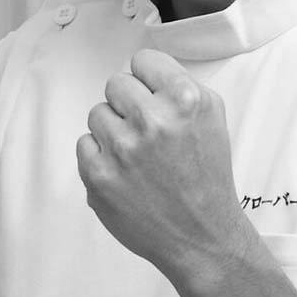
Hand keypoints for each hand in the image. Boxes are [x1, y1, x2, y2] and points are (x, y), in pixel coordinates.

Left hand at [77, 48, 249, 280]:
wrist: (200, 235)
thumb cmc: (206, 177)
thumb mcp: (212, 118)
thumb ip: (179, 86)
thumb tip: (145, 71)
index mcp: (184, 101)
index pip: (143, 61)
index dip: (150, 79)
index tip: (154, 95)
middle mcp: (152, 121)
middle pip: (116, 84)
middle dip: (130, 104)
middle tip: (147, 129)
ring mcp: (122, 150)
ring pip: (97, 113)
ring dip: (114, 130)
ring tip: (138, 154)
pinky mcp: (98, 176)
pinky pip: (84, 144)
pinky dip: (101, 157)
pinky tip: (125, 172)